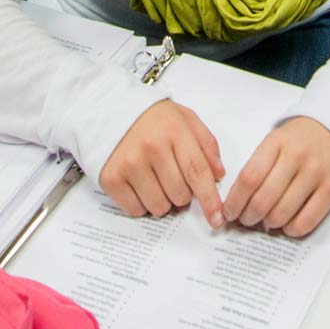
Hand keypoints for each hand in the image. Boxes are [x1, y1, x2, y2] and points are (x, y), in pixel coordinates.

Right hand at [100, 99, 225, 225]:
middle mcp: (152, 149)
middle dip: (183, 194)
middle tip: (173, 177)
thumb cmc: (153, 118)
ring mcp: (129, 164)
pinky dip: (141, 204)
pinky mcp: (111, 178)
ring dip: (162, 200)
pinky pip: (135, 209)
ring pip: (159, 206)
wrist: (112, 110)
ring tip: (155, 179)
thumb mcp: (186, 119)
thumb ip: (207, 145)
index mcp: (174, 132)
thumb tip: (218, 175)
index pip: (197, 172)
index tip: (217, 218)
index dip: (210, 199)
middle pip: (180, 194)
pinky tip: (139, 185)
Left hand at [222, 117, 329, 237]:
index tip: (229, 212)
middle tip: (247, 220)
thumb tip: (239, 203)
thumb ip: (258, 166)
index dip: (235, 201)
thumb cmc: (300, 140)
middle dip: (248, 217)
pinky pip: (306, 221)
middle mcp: (297, 156)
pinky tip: (287, 225)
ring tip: (267, 221)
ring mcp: (316, 173)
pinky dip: (291, 230)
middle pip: (263, 199)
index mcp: (276, 142)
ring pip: (282, 213)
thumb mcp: (276, 141)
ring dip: (268, 224)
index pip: (249, 178)